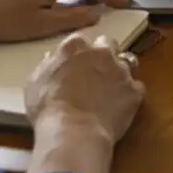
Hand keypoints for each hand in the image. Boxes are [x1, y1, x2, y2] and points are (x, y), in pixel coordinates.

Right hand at [22, 34, 145, 172]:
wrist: (74, 132)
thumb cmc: (48, 108)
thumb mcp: (35, 83)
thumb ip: (47, 66)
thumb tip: (52, 58)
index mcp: (74, 46)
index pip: (80, 41)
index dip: (78, 53)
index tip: (75, 65)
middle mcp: (101, 52)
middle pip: (107, 44)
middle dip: (103, 54)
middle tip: (96, 71)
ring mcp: (121, 70)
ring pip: (127, 61)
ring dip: (120, 70)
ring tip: (113, 87)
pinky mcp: (135, 90)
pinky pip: (137, 87)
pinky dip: (130, 94)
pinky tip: (122, 105)